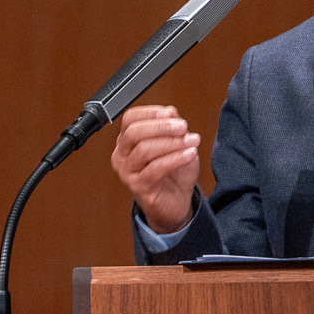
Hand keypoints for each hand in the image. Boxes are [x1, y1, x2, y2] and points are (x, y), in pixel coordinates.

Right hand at [110, 104, 200, 230]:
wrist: (177, 201)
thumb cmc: (174, 172)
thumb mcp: (176, 142)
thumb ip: (171, 126)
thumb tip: (169, 111)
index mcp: (127, 140)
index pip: (130, 119)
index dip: (150, 113)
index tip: (170, 113)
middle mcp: (122, 155)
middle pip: (134, 133)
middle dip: (161, 127)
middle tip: (183, 127)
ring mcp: (127, 172)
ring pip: (145, 150)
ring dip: (172, 143)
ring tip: (191, 142)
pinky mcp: (138, 186)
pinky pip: (155, 169)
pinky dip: (175, 159)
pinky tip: (189, 154)